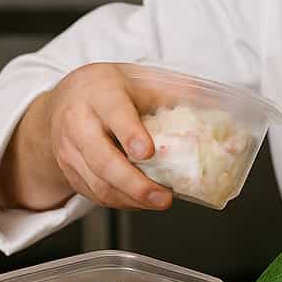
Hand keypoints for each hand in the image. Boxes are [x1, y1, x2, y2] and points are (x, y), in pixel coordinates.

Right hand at [0, 62, 172, 211]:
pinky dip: (122, 202)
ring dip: (132, 199)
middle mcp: (78, 123)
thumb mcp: (137, 79)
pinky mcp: (70, 172)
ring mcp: (69, 151)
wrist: (66, 99)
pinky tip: (142, 201)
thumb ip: (172, 91)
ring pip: (98, 184)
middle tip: (163, 197)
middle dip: (135, 183)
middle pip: (102, 160)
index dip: (130, 134)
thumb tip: (215, 101)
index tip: (148, 152)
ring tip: (159, 202)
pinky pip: (95, 194)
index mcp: (99, 94)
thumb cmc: (106, 89)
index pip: (114, 114)